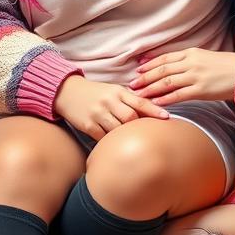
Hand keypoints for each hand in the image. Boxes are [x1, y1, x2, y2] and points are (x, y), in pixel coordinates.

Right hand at [52, 75, 168, 140]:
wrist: (67, 91)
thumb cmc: (96, 93)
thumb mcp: (113, 91)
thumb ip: (130, 99)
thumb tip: (154, 110)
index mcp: (118, 91)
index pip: (140, 101)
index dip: (155, 110)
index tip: (167, 118)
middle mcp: (109, 101)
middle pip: (131, 117)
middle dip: (139, 126)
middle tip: (145, 133)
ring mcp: (97, 113)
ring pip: (118, 128)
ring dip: (125, 135)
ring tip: (130, 140)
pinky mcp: (87, 124)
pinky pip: (103, 137)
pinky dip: (110, 141)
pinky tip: (113, 143)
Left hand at [131, 48, 234, 104]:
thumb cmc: (227, 66)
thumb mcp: (206, 57)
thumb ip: (190, 61)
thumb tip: (175, 68)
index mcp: (192, 53)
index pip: (165, 58)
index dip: (150, 64)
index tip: (138, 69)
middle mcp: (191, 63)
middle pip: (162, 70)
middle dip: (145, 78)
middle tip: (131, 84)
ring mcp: (195, 76)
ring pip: (166, 83)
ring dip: (150, 89)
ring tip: (139, 95)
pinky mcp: (201, 90)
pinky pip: (178, 95)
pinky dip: (165, 99)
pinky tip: (156, 103)